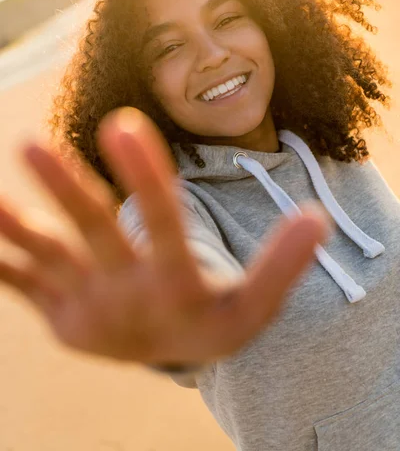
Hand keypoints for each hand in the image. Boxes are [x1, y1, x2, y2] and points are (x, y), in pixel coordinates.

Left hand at [0, 107, 331, 365]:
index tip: (124, 124)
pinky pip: (22, 283)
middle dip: (67, 190)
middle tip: (32, 144)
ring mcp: (85, 307)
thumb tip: (317, 218)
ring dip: (15, 224)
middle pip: (95, 233)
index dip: (145, 177)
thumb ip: (283, 262)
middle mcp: (124, 296)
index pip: (163, 224)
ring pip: (46, 255)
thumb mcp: (256, 304)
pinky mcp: (59, 315)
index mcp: (174, 287)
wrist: (169, 363)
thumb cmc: (213, 321)